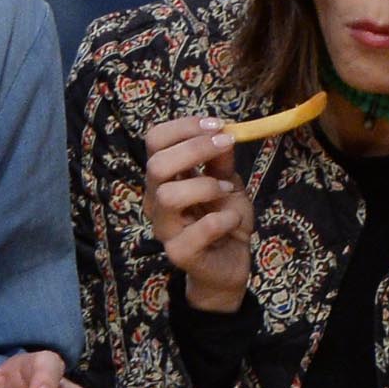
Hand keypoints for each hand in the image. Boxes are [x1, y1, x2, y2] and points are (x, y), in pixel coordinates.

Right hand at [143, 115, 252, 313]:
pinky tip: (233, 220)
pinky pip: (201, 229)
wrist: (229, 262)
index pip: (154, 141)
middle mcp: (156, 202)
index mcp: (163, 179)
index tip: (216, 125)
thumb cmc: (223, 219)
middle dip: (194, 149)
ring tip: (228, 191)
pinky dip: (224, 219)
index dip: (183, 127)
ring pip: (169, 196)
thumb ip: (221, 159)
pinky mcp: (180, 254)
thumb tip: (221, 131)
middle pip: (156, 165)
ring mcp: (165, 230)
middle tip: (225, 146)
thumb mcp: (228, 181)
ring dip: (206, 186)